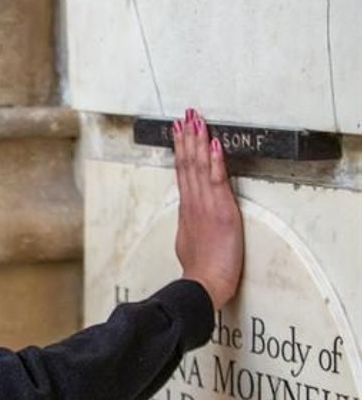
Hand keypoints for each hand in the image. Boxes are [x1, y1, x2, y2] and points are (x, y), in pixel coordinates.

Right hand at [173, 108, 243, 309]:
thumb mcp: (188, 243)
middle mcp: (193, 203)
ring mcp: (206, 206)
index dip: (180, 149)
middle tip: (185, 115)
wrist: (204, 284)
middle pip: (187, 163)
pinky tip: (213, 142)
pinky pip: (216, 180)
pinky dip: (214, 160)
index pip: (182, 172)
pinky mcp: (221, 211)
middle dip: (186, 137)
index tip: (178, 131)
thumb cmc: (199, 270)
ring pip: (198, 166)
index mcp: (186, 209)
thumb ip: (190, 226)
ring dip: (198, 141)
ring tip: (196, 120)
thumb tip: (190, 220)